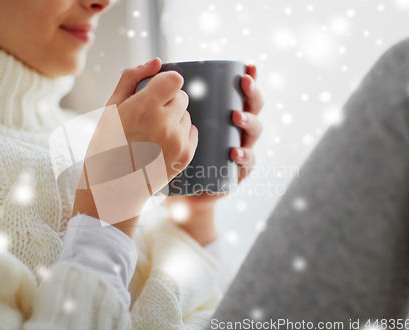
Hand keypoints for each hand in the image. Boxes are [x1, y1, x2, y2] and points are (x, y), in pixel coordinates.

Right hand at [73, 58, 198, 237]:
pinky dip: (180, 135)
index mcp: (144, 107)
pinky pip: (192, 132)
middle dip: (169, 102)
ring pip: (187, 115)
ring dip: (175, 119)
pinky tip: (161, 145)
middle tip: (149, 118)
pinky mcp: (186, 156)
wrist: (112, 188)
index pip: (175, 79)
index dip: (165, 83)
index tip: (155, 92)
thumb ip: (132, 78)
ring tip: (153, 135)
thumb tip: (156, 61)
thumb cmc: (107, 146)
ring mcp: (178, 142)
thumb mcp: (111, 108)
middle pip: (183, 96)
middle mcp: (165, 123)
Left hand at [166, 64, 263, 244]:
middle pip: (253, 107)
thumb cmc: (162, 147)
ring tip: (236, 117)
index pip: (240, 92)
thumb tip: (157, 62)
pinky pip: (247, 164)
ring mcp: (239, 149)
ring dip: (249, 122)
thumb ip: (154, 89)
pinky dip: (244, 157)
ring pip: (254, 132)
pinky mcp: (236, 172)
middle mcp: (235, 129)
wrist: (171, 188)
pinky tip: (235, 152)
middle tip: (244, 84)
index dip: (249, 78)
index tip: (247, 67)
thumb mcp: (157, 116)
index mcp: (222, 113)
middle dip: (252, 93)